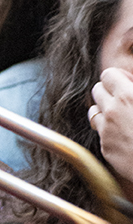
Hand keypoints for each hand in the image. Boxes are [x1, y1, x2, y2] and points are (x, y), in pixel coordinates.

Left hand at [90, 68, 132, 194]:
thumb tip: (130, 84)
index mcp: (127, 97)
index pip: (108, 75)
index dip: (119, 78)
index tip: (129, 85)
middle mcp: (112, 112)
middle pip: (97, 90)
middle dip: (109, 92)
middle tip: (125, 101)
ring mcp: (106, 131)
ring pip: (93, 111)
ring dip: (105, 110)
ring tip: (123, 117)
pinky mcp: (105, 148)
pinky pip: (100, 132)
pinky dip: (109, 131)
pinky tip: (126, 136)